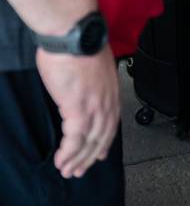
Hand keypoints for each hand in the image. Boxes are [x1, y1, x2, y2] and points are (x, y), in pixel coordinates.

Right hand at [36, 46, 119, 178]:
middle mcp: (107, 102)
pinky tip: (61, 161)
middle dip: (90, 157)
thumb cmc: (80, 44)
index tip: (100, 153)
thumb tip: (85, 90)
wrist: (74, 35)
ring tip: (67, 170)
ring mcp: (94, 107)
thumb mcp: (95, 66)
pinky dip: (68, 154)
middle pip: (102, 137)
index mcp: (112, 91)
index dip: (105, 142)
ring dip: (78, 160)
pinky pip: (75, 140)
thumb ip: (94, 83)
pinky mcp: (78, 109)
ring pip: (89, 143)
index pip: (112, 123)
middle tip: (79, 170)